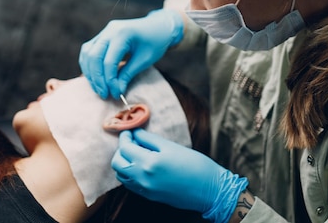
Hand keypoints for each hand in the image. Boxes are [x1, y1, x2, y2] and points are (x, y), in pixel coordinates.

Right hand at [79, 9, 183, 98]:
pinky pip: (89, 50)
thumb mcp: (145, 60)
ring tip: (99, 88)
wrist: (158, 26)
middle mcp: (110, 30)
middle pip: (94, 57)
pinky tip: (95, 77)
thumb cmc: (155, 43)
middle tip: (104, 94)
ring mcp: (104, 31)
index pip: (109, 62)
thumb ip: (128, 74)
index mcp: (122, 34)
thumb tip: (116, 91)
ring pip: (88, 53)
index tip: (116, 94)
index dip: (110, 81)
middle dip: (97, 78)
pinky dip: (89, 65)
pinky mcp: (102, 35)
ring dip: (90, 73)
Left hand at [112, 129, 248, 222]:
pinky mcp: (149, 196)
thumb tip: (135, 133)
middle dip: (121, 149)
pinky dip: (130, 172)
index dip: (124, 137)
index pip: (125, 148)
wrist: (210, 190)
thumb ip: (149, 139)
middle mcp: (142, 179)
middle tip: (131, 140)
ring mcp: (145, 190)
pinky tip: (141, 164)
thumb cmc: (195, 165)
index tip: (129, 130)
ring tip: (136, 151)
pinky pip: (130, 183)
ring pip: (121, 175)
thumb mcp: (171, 147)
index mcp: (148, 163)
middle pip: (117, 163)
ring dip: (124, 161)